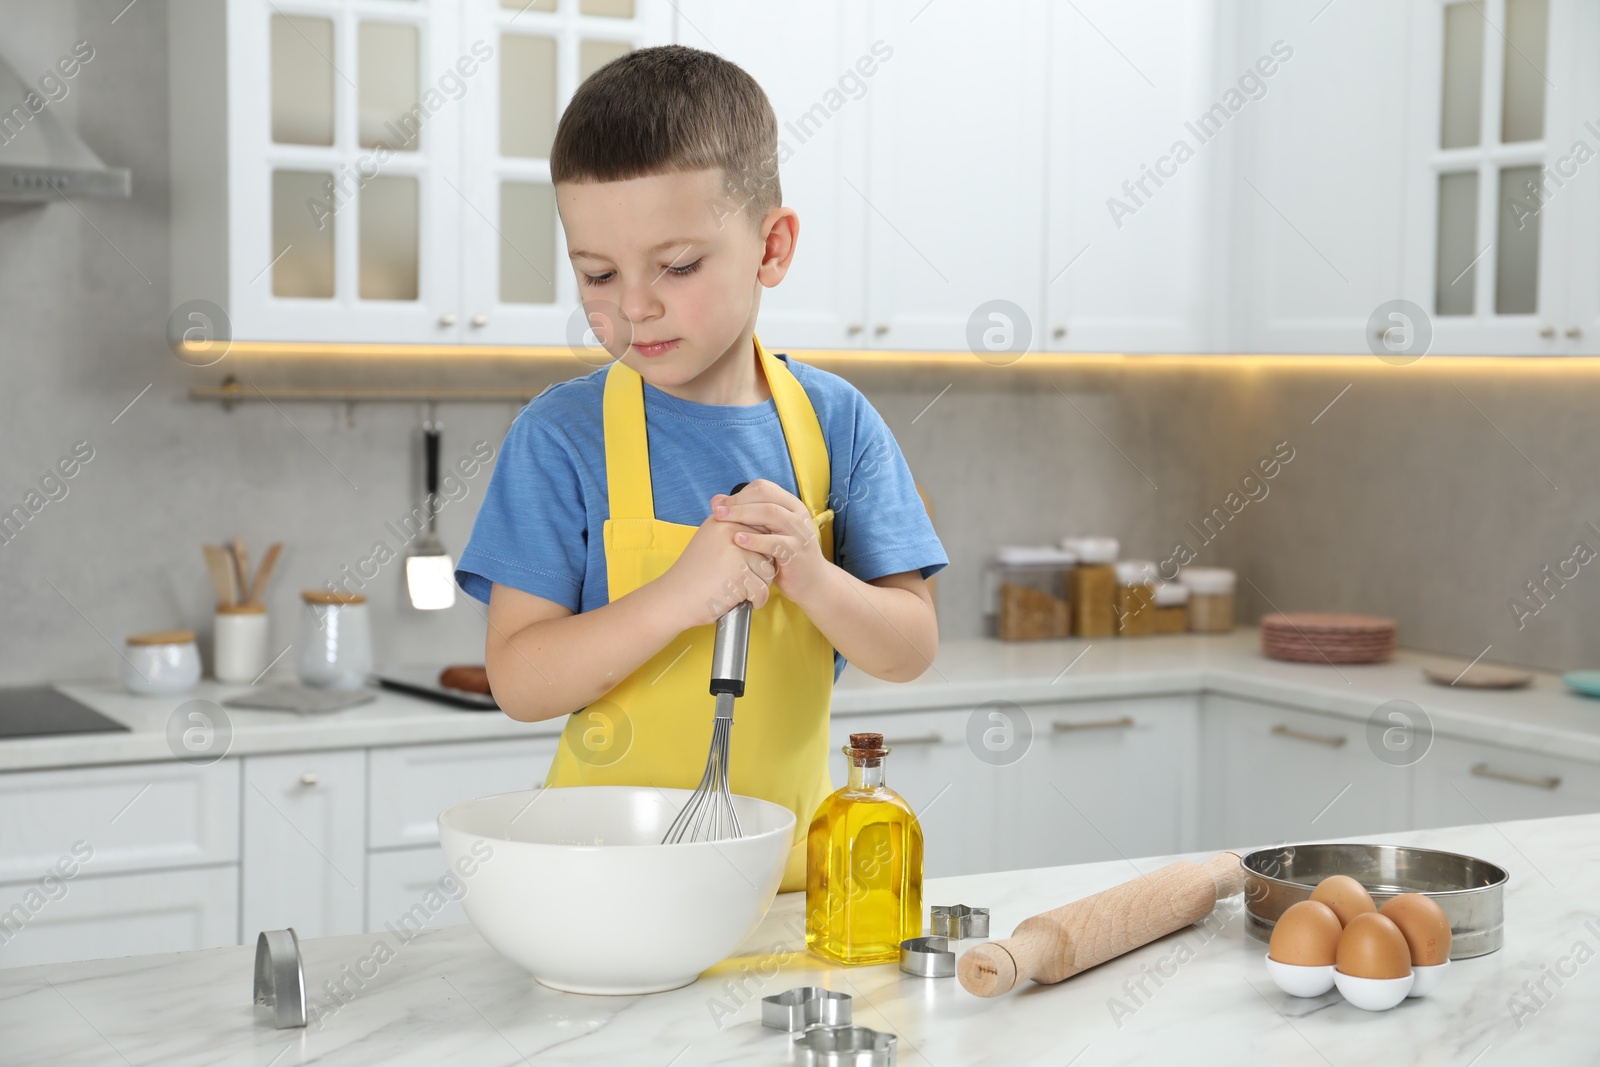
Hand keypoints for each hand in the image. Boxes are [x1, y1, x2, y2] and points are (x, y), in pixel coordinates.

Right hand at [657, 511, 774, 628]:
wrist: (673, 597)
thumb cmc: (694, 574)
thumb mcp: (710, 540)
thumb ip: (732, 529)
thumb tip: (761, 519)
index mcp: (724, 520)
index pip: (761, 530)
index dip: (755, 552)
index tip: (738, 564)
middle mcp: (731, 531)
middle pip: (768, 550)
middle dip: (759, 569)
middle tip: (737, 579)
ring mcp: (736, 553)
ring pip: (768, 571)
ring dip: (758, 586)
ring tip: (737, 589)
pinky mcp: (739, 575)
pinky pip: (762, 590)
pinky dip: (755, 600)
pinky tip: (736, 600)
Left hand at [710, 479, 829, 605]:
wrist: (812, 583)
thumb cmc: (784, 556)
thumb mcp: (766, 533)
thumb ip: (746, 516)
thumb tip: (716, 500)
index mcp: (791, 505)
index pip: (764, 487)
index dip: (739, 493)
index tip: (719, 504)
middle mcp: (798, 514)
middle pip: (766, 496)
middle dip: (738, 502)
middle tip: (716, 511)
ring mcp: (800, 533)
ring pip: (771, 514)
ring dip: (743, 515)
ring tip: (722, 520)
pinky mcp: (797, 552)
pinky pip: (775, 542)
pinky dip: (755, 540)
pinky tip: (738, 540)